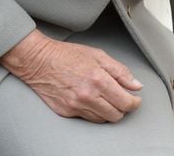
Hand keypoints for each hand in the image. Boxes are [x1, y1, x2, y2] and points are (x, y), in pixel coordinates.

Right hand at [0, 29, 142, 121]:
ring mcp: (76, 106)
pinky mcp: (67, 112)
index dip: (134, 102)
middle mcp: (88, 95)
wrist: (37, 60)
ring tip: (104, 98)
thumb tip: (136, 85)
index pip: (126, 102)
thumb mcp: (96, 55)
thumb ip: (119, 70)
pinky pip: (88, 118)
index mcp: (98, 79)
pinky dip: (93, 112)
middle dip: (122, 108)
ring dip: (108, 111)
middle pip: (117, 115)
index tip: (135, 99)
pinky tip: (90, 100)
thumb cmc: (65, 55)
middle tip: (121, 99)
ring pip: (103, 119)